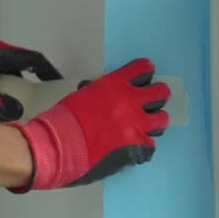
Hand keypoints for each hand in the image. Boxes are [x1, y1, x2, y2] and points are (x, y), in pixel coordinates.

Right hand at [9, 58, 170, 191]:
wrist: (56, 146)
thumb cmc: (63, 119)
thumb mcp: (83, 96)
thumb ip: (101, 92)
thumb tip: (105, 94)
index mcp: (115, 84)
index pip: (144, 68)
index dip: (145, 74)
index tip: (144, 80)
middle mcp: (130, 101)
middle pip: (161, 92)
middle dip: (157, 97)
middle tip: (150, 104)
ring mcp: (136, 124)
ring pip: (162, 119)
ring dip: (154, 123)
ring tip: (146, 128)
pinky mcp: (136, 146)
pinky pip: (151, 145)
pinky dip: (143, 147)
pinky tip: (134, 148)